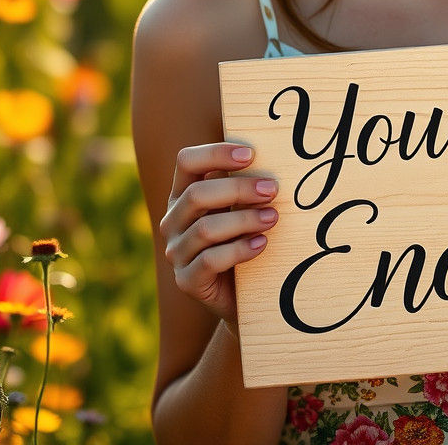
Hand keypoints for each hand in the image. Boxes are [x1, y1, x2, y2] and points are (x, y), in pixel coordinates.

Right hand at [159, 142, 278, 323]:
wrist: (239, 294)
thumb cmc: (242, 238)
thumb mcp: (239, 208)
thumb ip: (244, 186)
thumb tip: (275, 157)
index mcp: (182, 194)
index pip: (186, 161)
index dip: (216, 153)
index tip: (251, 154)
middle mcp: (172, 220)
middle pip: (197, 194)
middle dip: (239, 189)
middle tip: (273, 190)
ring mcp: (176, 252)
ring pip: (205, 229)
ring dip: (244, 219)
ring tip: (273, 217)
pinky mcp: (187, 281)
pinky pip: (210, 261)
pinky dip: (240, 250)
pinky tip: (261, 243)